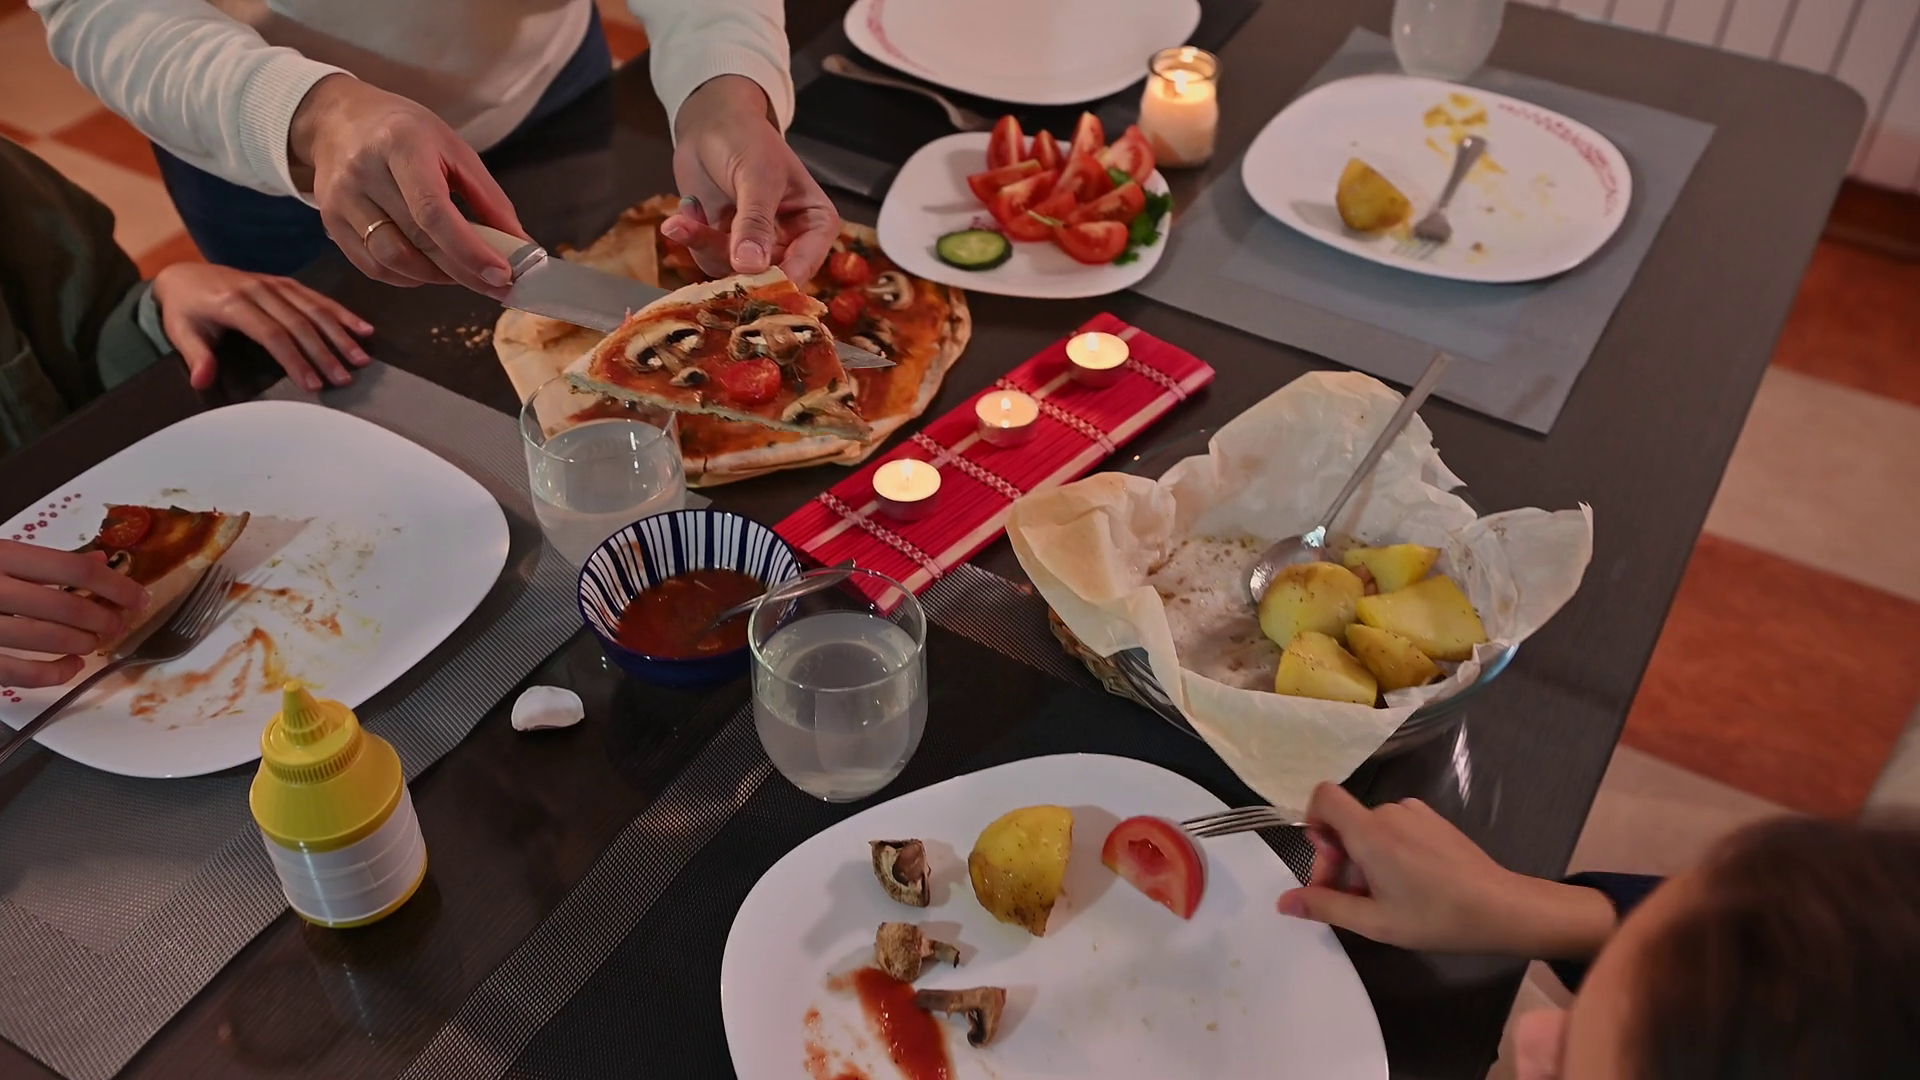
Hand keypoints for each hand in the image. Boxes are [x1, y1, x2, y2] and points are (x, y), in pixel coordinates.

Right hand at [0, 541, 149, 687]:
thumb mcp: (4, 556)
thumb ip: (49, 560)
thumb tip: (101, 561)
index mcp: (5, 557)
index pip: (76, 569)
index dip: (117, 586)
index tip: (140, 599)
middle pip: (69, 607)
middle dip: (105, 620)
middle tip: (119, 625)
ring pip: (51, 640)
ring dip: (85, 643)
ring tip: (95, 641)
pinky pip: (24, 674)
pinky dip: (57, 673)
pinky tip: (74, 666)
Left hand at [151, 264, 373, 392]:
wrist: (184, 275)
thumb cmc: (185, 310)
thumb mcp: (181, 332)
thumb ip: (195, 356)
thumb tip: (202, 381)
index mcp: (233, 303)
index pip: (272, 334)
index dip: (295, 359)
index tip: (313, 384)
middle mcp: (258, 290)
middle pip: (299, 323)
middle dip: (325, 352)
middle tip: (345, 378)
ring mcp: (274, 283)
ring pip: (314, 308)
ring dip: (340, 334)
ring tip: (361, 358)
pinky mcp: (284, 282)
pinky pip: (316, 296)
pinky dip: (341, 312)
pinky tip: (363, 328)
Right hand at [289, 74, 525, 291]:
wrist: (339, 119)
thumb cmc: (407, 133)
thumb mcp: (455, 150)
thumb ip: (489, 200)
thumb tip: (521, 247)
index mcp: (401, 145)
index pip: (433, 211)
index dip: (470, 251)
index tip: (502, 275)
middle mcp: (363, 172)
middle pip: (417, 241)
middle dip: (464, 272)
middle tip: (498, 286)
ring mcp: (340, 199)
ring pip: (392, 261)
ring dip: (436, 278)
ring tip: (462, 273)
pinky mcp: (329, 221)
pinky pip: (373, 267)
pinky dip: (408, 277)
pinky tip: (429, 269)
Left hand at [661, 75, 838, 282]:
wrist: (709, 124)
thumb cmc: (746, 138)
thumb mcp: (757, 177)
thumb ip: (755, 222)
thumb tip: (751, 266)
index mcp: (815, 224)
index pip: (805, 267)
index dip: (779, 281)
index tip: (748, 282)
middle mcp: (791, 242)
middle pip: (766, 276)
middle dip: (730, 258)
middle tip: (703, 235)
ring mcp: (757, 247)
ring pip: (733, 272)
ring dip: (705, 245)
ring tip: (682, 221)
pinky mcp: (726, 247)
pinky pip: (709, 260)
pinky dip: (693, 240)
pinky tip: (680, 220)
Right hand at [1276, 783, 1616, 957]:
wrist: (1502, 908)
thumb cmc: (1436, 917)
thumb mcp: (1375, 922)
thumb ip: (1326, 907)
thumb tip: (1283, 902)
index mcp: (1370, 832)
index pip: (1324, 796)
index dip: (1312, 821)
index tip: (1326, 861)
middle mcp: (1389, 812)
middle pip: (1345, 822)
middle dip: (1339, 859)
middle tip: (1353, 901)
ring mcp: (1416, 814)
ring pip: (1371, 829)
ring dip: (1365, 860)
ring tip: (1385, 899)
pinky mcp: (1435, 821)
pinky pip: (1395, 829)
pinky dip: (1390, 852)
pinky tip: (1410, 886)